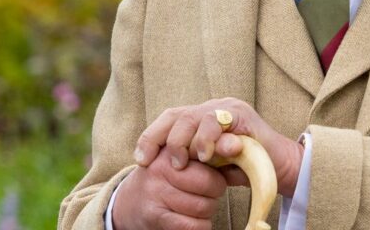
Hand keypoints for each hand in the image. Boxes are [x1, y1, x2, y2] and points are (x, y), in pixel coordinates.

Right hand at [113, 145, 227, 229]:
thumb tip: (237, 146)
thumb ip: (206, 152)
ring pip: (203, 207)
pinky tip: (197, 220)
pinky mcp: (156, 216)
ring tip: (200, 204)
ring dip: (209, 210)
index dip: (221, 158)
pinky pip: (193, 226)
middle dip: (216, 190)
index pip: (204, 152)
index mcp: (169, 149)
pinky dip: (202, 226)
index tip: (229, 160)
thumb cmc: (167, 178)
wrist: (132, 202)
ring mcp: (156, 193)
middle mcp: (160, 169)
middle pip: (209, 183)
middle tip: (210, 190)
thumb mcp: (180, 159)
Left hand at [134, 98, 303, 197]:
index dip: (151, 137)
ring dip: (186, 142)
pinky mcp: (243, 114)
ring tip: (186, 163)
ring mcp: (227, 108)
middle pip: (176, 115)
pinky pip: (218, 120)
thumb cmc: (243, 168)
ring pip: (194, 116)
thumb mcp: (209, 166)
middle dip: (162, 138)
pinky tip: (206, 156)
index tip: (141, 160)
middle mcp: (211, 108)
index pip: (169, 119)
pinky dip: (208, 139)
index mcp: (200, 118)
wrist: (279, 168)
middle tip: (168, 163)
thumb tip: (161, 164)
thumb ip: (191, 160)